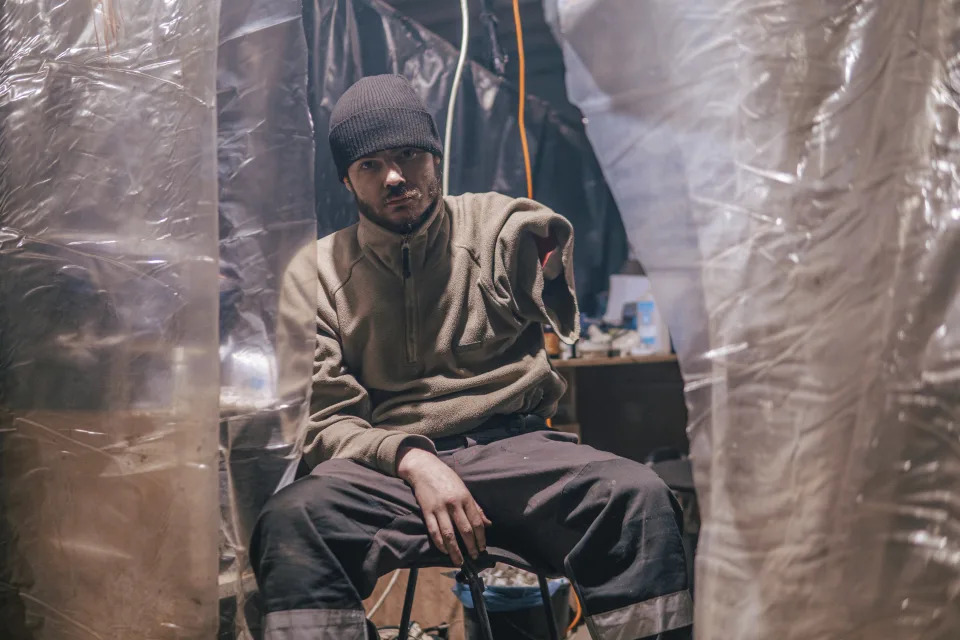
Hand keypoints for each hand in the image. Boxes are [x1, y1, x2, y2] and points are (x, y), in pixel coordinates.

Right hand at [396, 446, 491, 565]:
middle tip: (474, 557)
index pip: (476, 522)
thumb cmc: (446, 478)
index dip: (481, 537)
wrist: (424, 468)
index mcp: (465, 497)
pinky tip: (444, 550)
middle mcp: (454, 503)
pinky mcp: (427, 510)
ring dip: (455, 550)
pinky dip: (439, 543)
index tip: (482, 548)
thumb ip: (475, 507)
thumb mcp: (464, 489)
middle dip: (471, 546)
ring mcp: (440, 508)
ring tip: (459, 561)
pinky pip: (434, 530)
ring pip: (449, 534)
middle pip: (465, 530)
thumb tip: (488, 523)